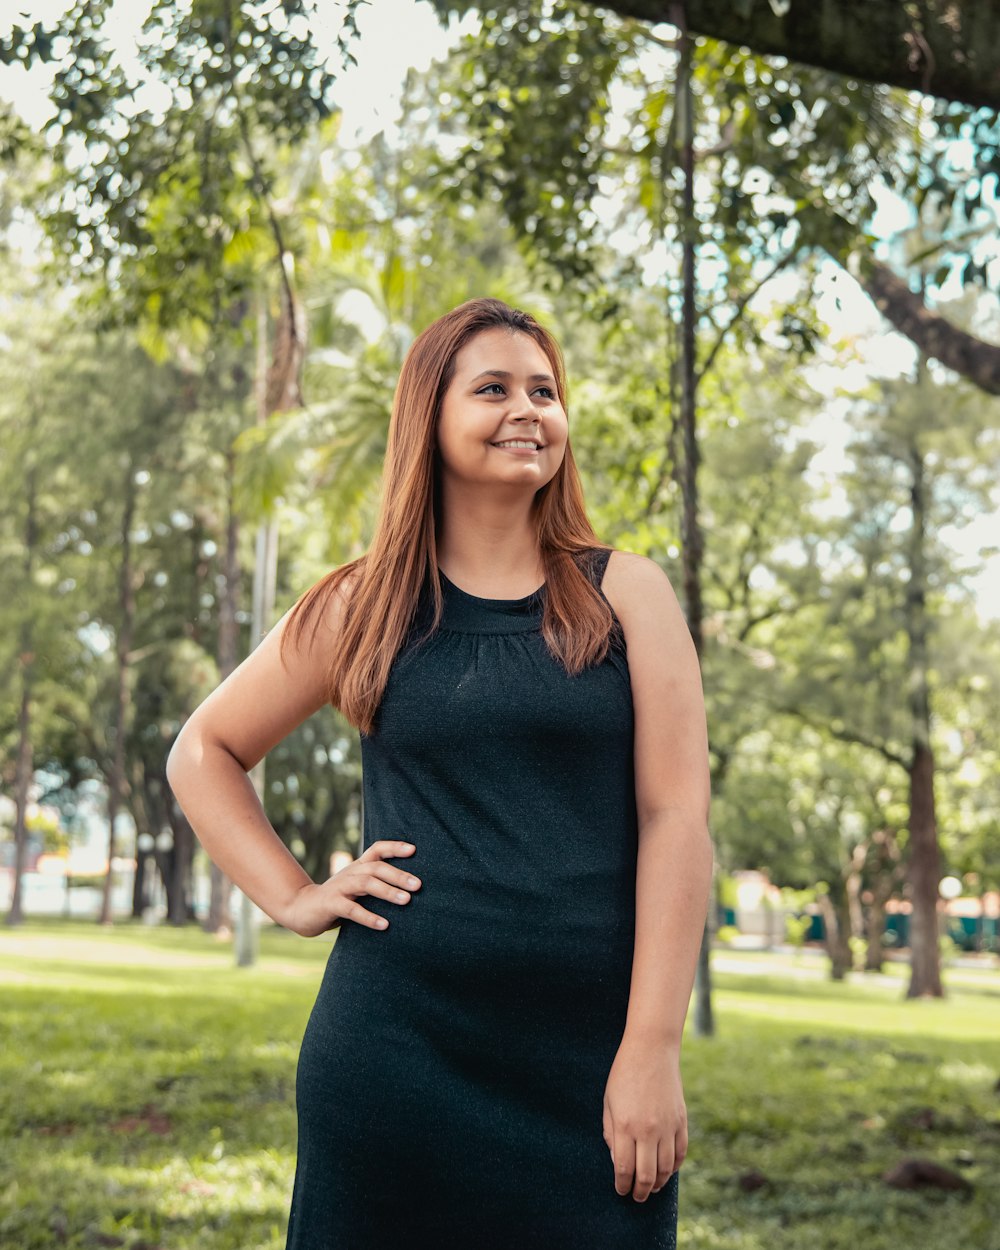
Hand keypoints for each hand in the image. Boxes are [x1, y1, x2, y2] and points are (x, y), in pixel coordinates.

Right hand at [283, 840, 420, 937]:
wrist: (302, 909)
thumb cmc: (337, 899)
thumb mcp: (356, 888)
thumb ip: (375, 885)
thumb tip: (409, 891)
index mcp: (358, 866)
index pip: (377, 849)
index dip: (394, 847)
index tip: (414, 850)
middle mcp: (350, 873)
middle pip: (376, 867)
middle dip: (398, 875)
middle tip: (418, 885)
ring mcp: (340, 887)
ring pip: (366, 883)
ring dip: (387, 891)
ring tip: (406, 900)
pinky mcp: (331, 904)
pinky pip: (351, 909)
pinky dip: (369, 917)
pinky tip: (384, 925)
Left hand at [602, 1035, 686, 1201]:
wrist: (652, 1049)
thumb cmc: (624, 1073)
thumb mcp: (608, 1101)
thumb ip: (611, 1134)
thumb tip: (617, 1162)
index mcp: (625, 1125)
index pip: (624, 1169)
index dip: (622, 1185)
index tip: (620, 1191)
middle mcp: (648, 1130)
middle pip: (646, 1175)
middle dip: (640, 1192)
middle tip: (636, 1197)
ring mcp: (667, 1126)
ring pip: (666, 1168)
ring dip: (658, 1183)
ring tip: (651, 1188)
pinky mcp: (681, 1120)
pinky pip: (681, 1152)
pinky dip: (675, 1167)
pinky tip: (667, 1171)